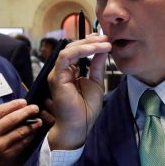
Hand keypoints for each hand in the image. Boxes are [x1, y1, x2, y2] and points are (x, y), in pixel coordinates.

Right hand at [0, 99, 41, 165]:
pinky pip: (21, 144)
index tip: (23, 102)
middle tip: (35, 108)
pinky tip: (33, 133)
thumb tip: (9, 111)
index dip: (13, 105)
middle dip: (26, 112)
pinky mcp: (7, 157)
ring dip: (31, 125)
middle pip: (12, 120)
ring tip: (38, 120)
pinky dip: (29, 137)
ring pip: (19, 132)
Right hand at [46, 35, 111, 149]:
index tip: (106, 40)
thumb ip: (97, 66)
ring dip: (88, 44)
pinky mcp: (57, 77)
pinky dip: (81, 51)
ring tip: (105, 43)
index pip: (77, 51)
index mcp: (70, 72)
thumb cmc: (86, 109)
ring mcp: (58, 73)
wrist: (79, 126)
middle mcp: (62, 71)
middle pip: (73, 48)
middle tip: (107, 38)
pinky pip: (66, 57)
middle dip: (91, 41)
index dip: (91, 43)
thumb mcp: (96, 83)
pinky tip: (95, 49)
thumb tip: (103, 50)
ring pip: (69, 50)